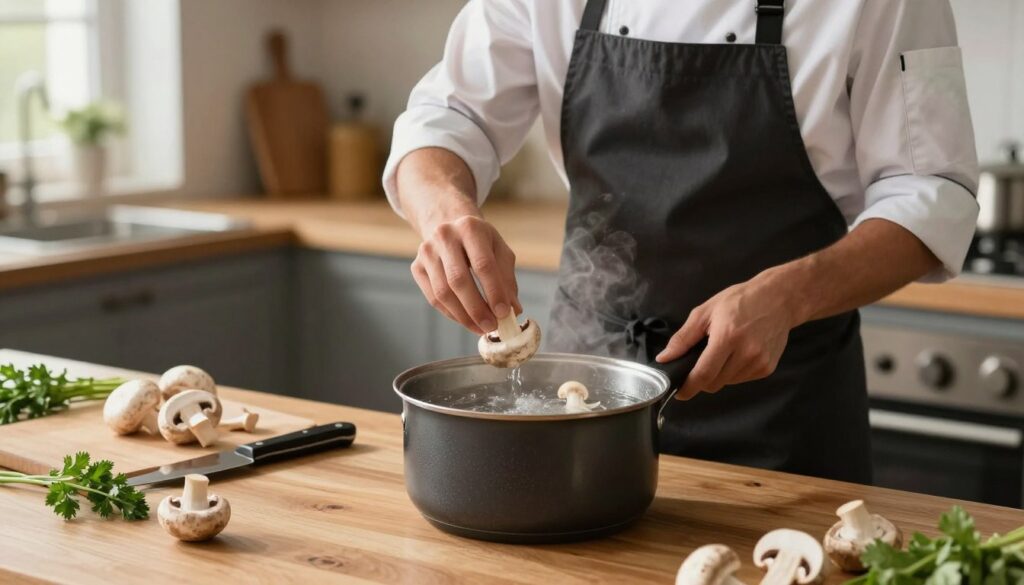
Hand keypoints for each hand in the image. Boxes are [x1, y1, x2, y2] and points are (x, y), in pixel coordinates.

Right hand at [411, 214, 521, 334]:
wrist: (452, 229)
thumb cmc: (482, 244)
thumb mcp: (500, 252)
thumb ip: (507, 279)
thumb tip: (513, 310)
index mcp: (470, 228)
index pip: (483, 264)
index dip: (494, 291)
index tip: (504, 313)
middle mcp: (444, 236)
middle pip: (458, 280)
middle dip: (477, 308)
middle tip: (491, 326)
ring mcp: (427, 251)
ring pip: (443, 292)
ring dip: (463, 316)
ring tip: (481, 327)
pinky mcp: (417, 267)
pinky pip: (433, 298)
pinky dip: (451, 314)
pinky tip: (466, 320)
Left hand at [655, 274, 801, 399]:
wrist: (779, 298)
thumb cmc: (739, 301)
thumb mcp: (705, 312)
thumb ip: (683, 338)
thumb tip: (664, 358)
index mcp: (727, 337)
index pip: (704, 374)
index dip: (688, 387)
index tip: (678, 392)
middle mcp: (746, 353)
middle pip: (714, 383)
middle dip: (701, 379)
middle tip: (699, 362)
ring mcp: (759, 362)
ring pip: (727, 383)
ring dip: (718, 374)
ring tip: (723, 351)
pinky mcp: (768, 368)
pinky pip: (741, 379)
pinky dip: (733, 372)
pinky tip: (737, 353)